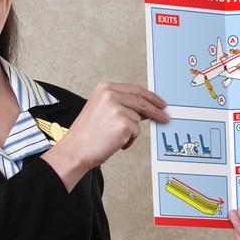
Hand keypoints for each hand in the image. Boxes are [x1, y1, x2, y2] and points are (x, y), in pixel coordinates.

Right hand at [41, 82, 168, 189]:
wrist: (75, 151)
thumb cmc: (86, 135)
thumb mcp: (100, 110)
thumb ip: (120, 104)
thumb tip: (144, 109)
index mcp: (104, 88)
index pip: (134, 89)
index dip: (150, 97)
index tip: (160, 102)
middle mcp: (110, 95)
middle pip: (142, 101)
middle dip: (156, 111)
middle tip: (164, 117)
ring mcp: (117, 108)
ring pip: (138, 119)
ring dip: (131, 131)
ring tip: (114, 137)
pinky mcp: (123, 123)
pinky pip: (136, 132)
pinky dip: (128, 140)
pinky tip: (115, 142)